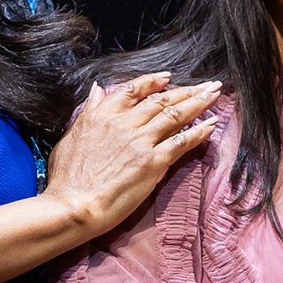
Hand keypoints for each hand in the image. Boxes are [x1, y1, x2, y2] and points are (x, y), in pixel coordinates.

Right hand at [45, 73, 222, 239]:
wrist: (74, 205)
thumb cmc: (66, 179)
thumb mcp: (70, 137)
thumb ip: (88, 111)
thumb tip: (97, 89)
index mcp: (103, 114)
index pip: (134, 89)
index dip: (154, 81)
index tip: (169, 78)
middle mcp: (125, 123)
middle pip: (162, 99)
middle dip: (187, 90)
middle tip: (207, 84)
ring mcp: (141, 142)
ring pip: (175, 115)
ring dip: (198, 103)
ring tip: (215, 94)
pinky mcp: (153, 163)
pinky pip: (181, 142)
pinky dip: (198, 132)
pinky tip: (212, 125)